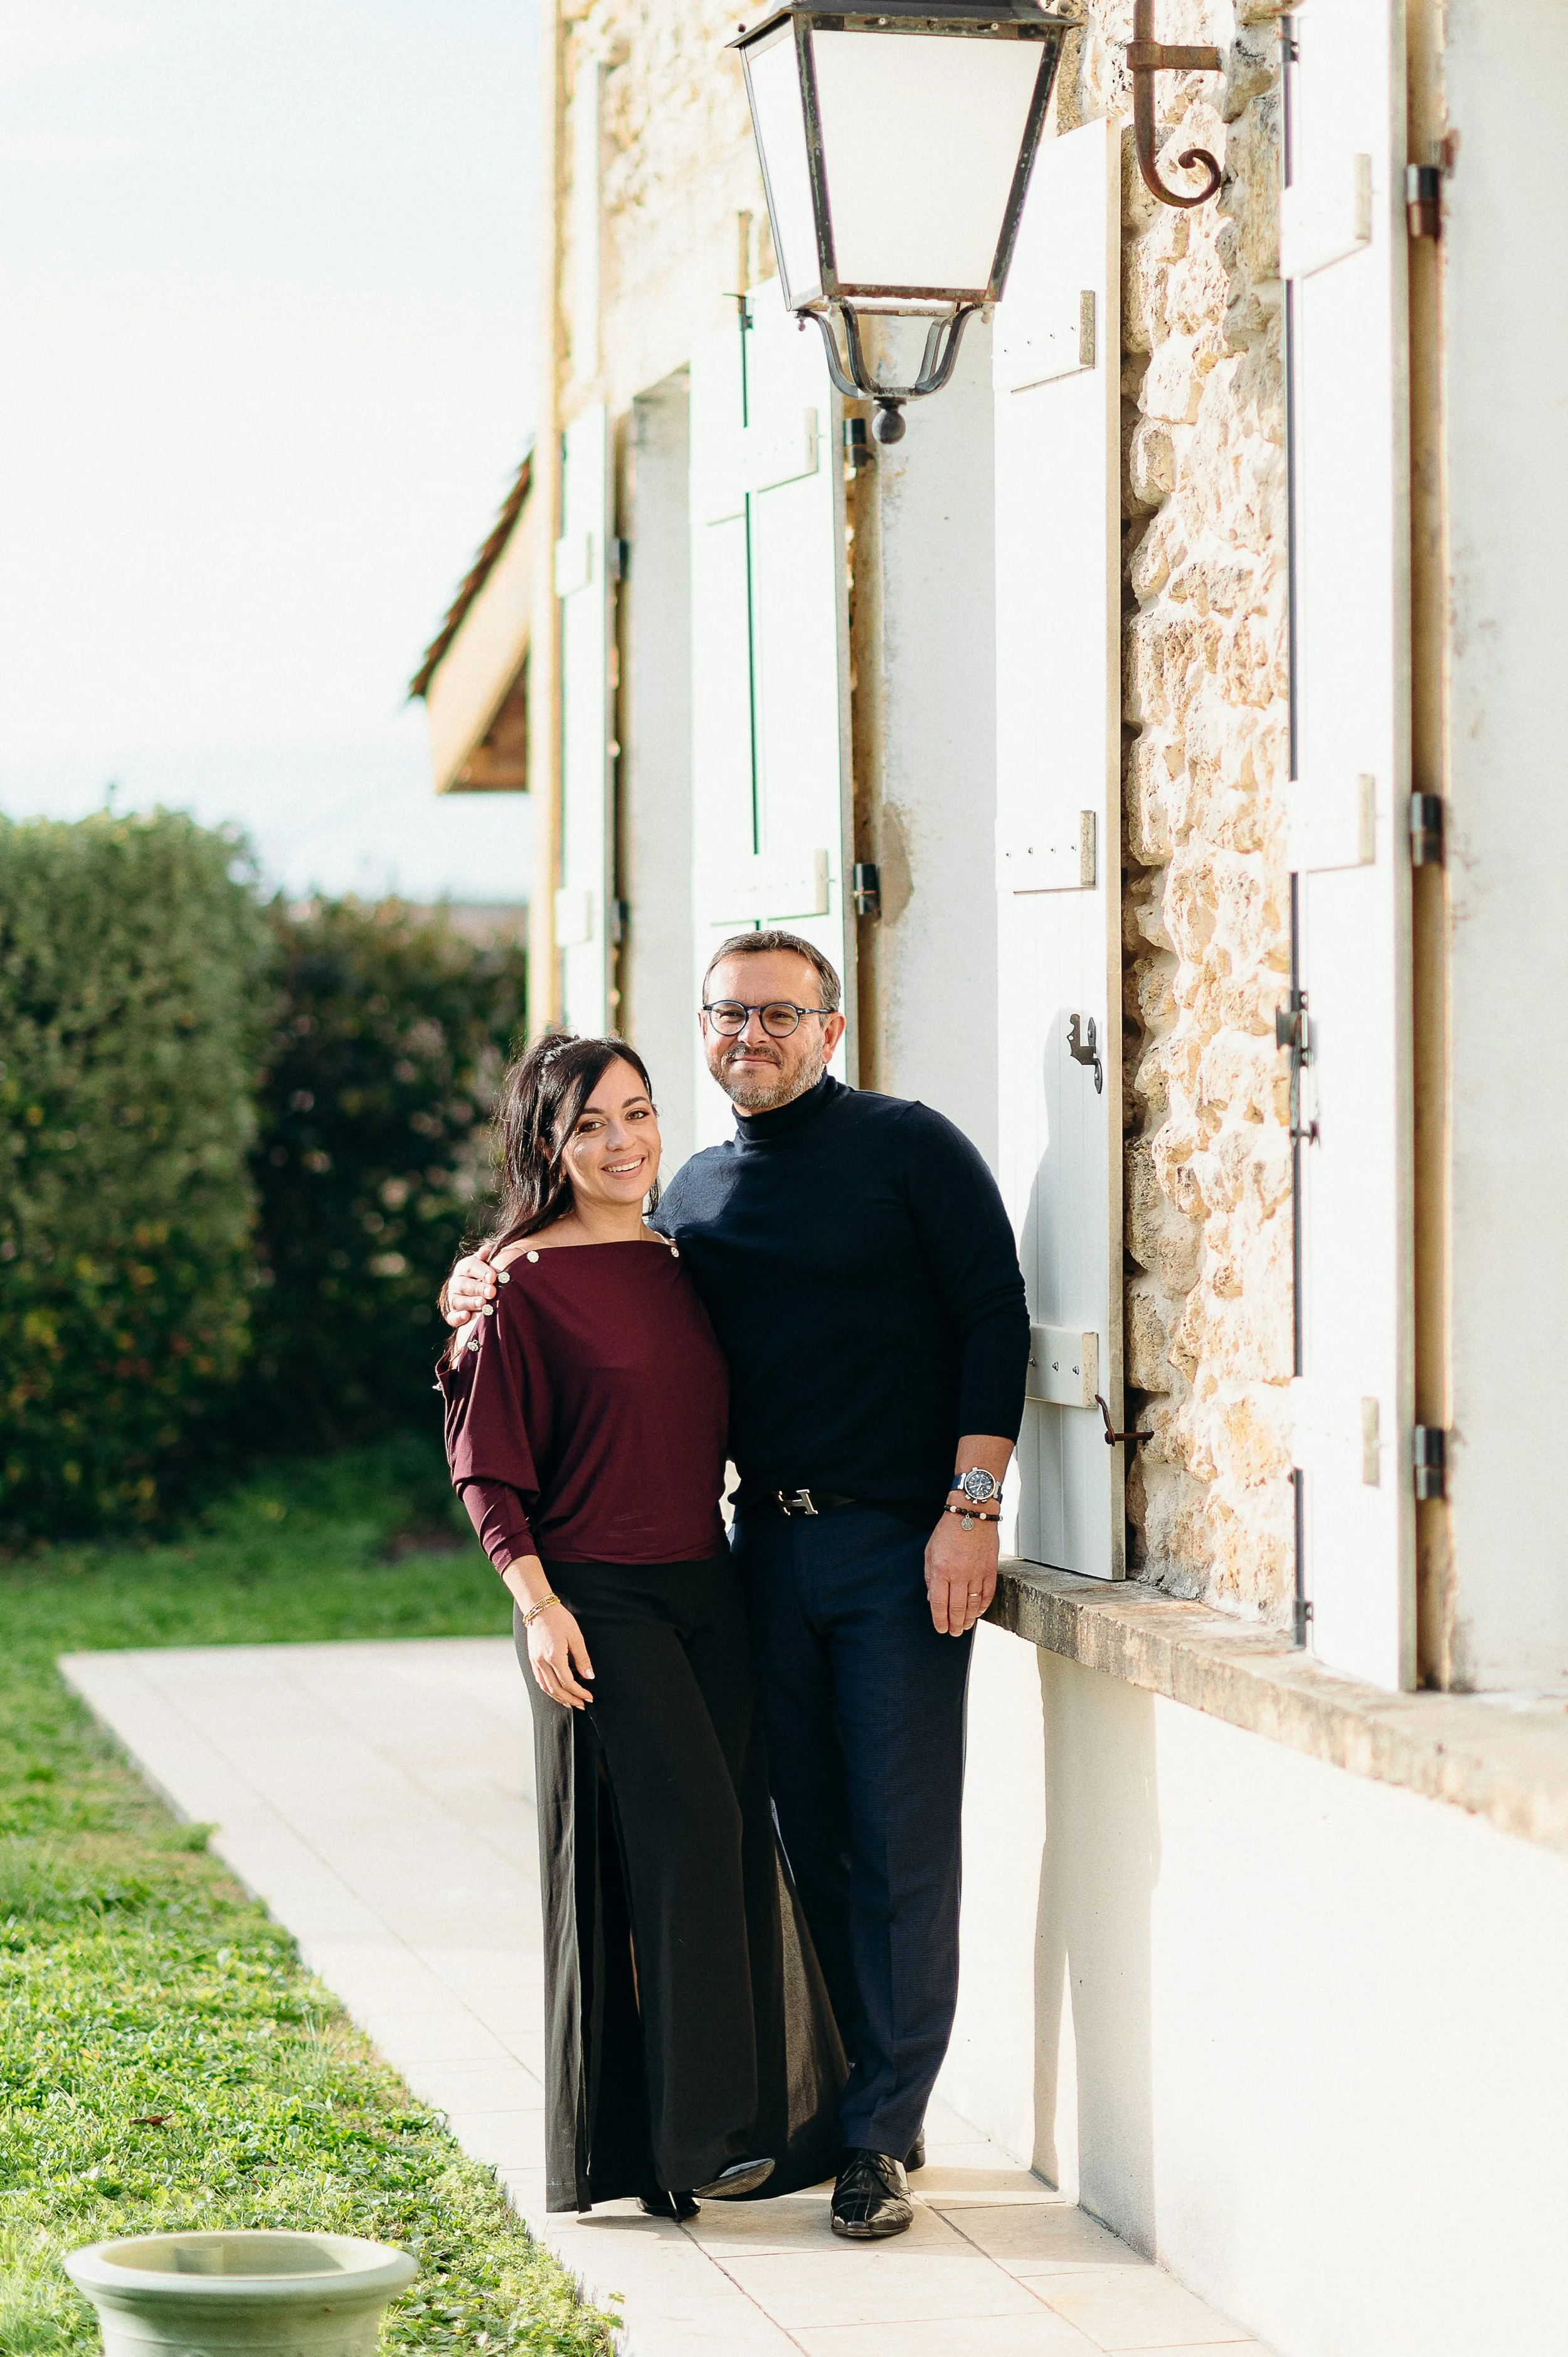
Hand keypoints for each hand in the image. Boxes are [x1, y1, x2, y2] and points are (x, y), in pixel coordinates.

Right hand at [443, 1245, 496, 1328]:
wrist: (485, 1293)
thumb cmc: (489, 1275)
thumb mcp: (489, 1263)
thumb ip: (488, 1256)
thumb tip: (485, 1251)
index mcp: (464, 1268)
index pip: (470, 1266)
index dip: (481, 1271)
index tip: (493, 1277)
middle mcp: (456, 1282)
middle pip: (464, 1284)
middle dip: (478, 1288)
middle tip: (492, 1292)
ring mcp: (454, 1299)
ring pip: (457, 1301)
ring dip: (471, 1302)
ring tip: (484, 1303)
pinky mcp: (453, 1315)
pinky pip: (452, 1317)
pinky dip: (458, 1318)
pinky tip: (467, 1316)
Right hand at [527, 1603, 595, 1708]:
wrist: (538, 1607)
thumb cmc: (559, 1619)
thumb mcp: (575, 1636)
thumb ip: (582, 1658)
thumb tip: (589, 1677)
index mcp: (554, 1657)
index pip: (567, 1683)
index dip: (579, 1693)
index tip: (589, 1697)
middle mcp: (542, 1662)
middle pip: (556, 1689)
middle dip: (570, 1699)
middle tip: (582, 1705)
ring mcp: (534, 1662)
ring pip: (546, 1687)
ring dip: (558, 1697)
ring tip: (570, 1703)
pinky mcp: (532, 1659)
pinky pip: (540, 1680)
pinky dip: (549, 1689)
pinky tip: (557, 1691)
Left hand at [924, 1510, 998, 1637]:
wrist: (972, 1514)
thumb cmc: (948, 1531)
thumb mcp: (930, 1552)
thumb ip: (931, 1577)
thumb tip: (933, 1598)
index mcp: (941, 1570)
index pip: (940, 1604)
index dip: (940, 1620)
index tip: (941, 1629)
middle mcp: (959, 1574)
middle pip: (957, 1608)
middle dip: (954, 1624)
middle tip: (954, 1633)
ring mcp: (976, 1573)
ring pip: (973, 1604)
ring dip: (968, 1619)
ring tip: (965, 1627)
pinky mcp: (990, 1570)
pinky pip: (987, 1594)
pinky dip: (982, 1606)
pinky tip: (977, 1612)